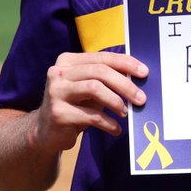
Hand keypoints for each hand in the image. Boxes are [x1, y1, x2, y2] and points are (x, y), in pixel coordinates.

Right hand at [31, 51, 147, 153]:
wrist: (46, 132)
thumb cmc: (74, 106)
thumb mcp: (88, 89)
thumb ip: (106, 79)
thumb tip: (137, 77)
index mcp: (68, 61)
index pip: (102, 58)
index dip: (125, 64)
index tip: (144, 73)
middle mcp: (58, 72)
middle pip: (99, 72)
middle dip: (125, 85)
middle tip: (141, 99)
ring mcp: (56, 92)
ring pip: (95, 89)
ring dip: (116, 102)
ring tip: (125, 113)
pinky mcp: (58, 113)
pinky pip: (91, 116)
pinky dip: (108, 123)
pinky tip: (116, 129)